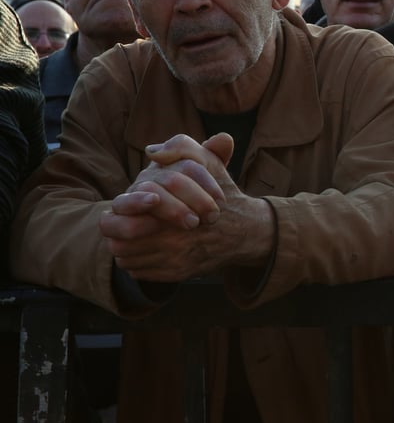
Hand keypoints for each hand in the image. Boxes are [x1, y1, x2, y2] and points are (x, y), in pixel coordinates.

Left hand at [100, 133, 274, 281]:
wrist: (245, 230)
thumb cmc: (222, 193)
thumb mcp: (209, 162)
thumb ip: (182, 148)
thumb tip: (153, 151)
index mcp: (174, 210)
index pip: (122, 218)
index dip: (121, 213)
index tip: (130, 207)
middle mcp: (173, 240)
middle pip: (120, 242)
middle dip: (120, 231)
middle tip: (125, 221)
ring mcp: (174, 260)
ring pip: (128, 258)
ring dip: (126, 246)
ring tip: (133, 235)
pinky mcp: (177, 274)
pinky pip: (141, 271)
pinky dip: (138, 262)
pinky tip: (147, 248)